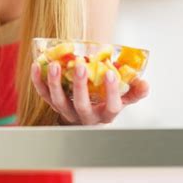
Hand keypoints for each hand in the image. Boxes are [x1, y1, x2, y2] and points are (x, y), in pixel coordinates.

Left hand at [31, 60, 148, 124]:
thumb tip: (146, 83)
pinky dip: (38, 82)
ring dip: (56, 83)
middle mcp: (86, 116)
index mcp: (106, 113)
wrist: (85, 117)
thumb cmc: (106, 102)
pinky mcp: (53, 105)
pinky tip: (36, 66)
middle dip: (80, 86)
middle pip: (82, 105)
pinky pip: (43, 95)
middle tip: (80, 66)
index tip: (110, 72)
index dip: (111, 91)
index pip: (112, 105)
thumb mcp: (123, 99)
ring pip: (59, 101)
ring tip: (55, 65)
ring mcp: (68, 111)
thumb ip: (134, 91)